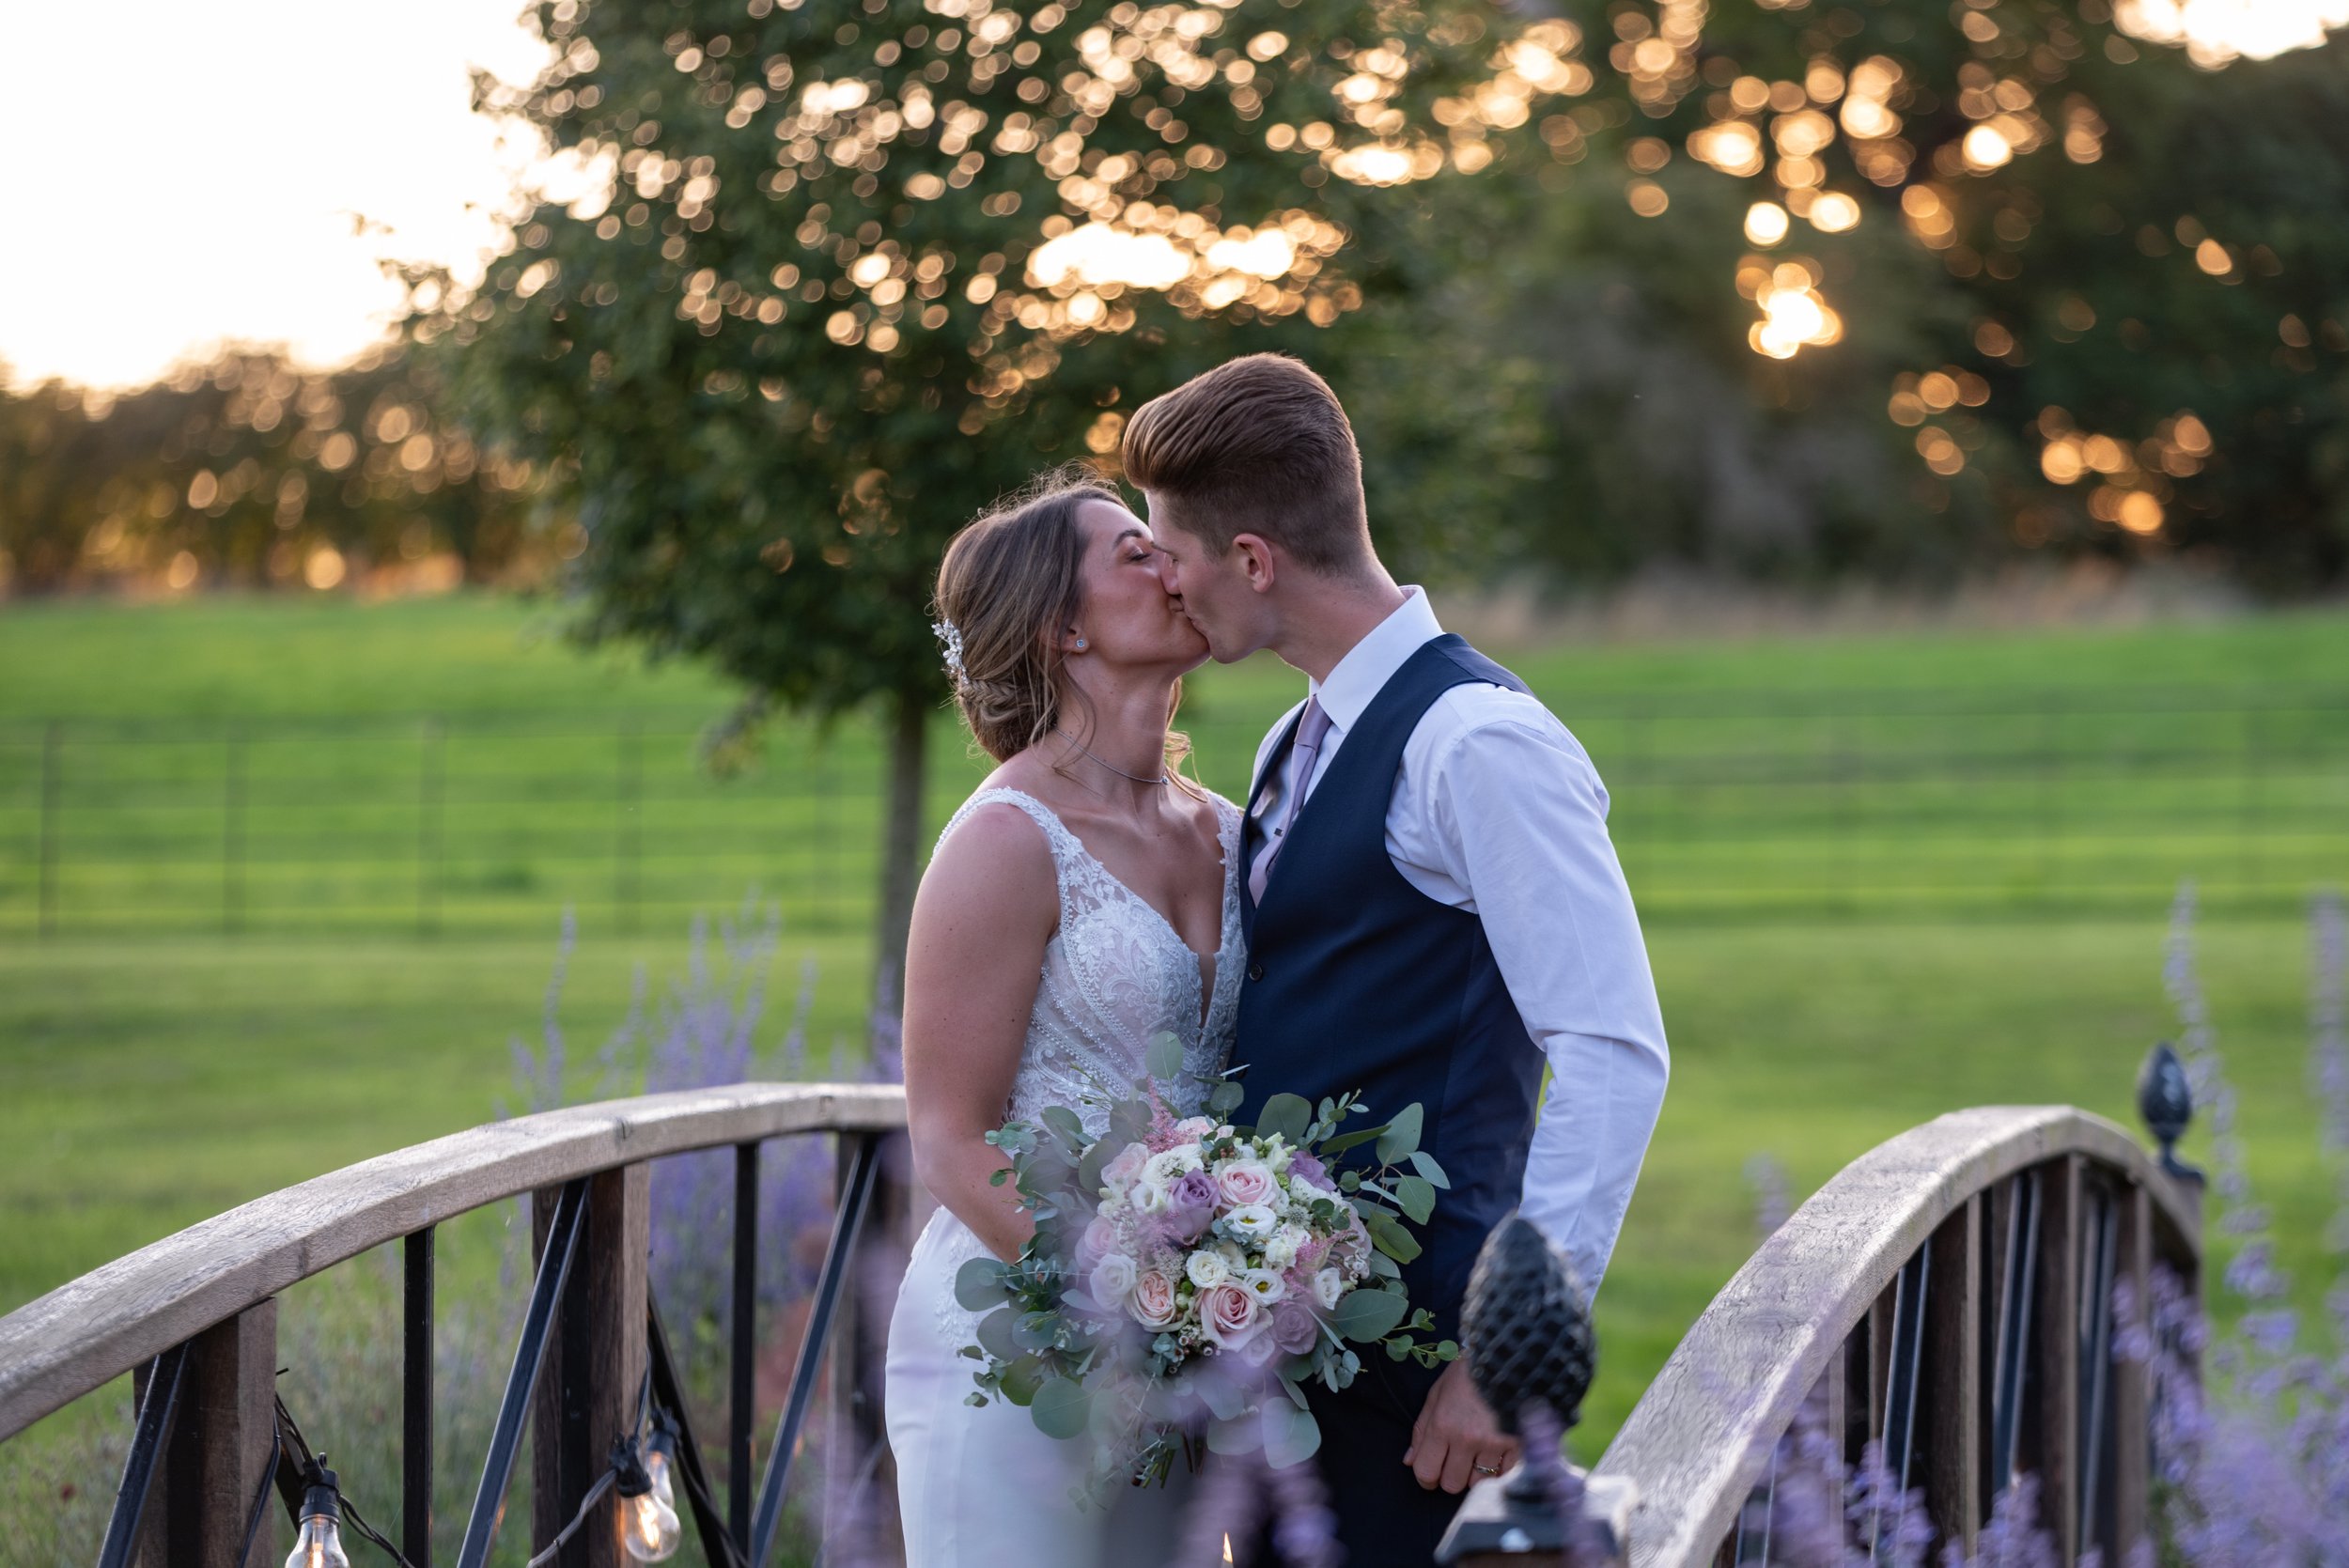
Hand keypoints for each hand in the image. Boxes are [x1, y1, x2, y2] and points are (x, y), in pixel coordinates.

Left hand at [1404, 1359, 1518, 1492]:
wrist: (1507, 1356)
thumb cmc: (1467, 1374)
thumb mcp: (1436, 1395)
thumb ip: (1422, 1431)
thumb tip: (1409, 1461)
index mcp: (1442, 1425)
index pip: (1426, 1472)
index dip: (1426, 1478)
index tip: (1432, 1472)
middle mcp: (1467, 1438)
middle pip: (1451, 1484)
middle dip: (1450, 1476)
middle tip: (1455, 1461)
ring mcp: (1494, 1444)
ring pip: (1477, 1483)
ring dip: (1475, 1474)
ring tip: (1477, 1455)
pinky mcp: (1518, 1445)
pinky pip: (1503, 1476)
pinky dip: (1498, 1470)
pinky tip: (1496, 1453)